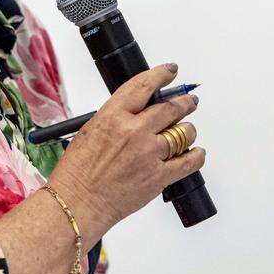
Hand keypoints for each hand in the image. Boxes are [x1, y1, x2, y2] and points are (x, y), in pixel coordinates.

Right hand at [47, 63, 205, 245]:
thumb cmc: (77, 172)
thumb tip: (139, 113)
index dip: (161, 75)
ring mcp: (148, 154)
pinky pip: (189, 161)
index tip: (170, 71)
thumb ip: (116, 120)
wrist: (77, 203)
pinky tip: (196, 152)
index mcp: (112, 116)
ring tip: (187, 130)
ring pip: (183, 132)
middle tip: (189, 100)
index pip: (143, 86)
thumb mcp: (90, 132)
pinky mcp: (159, 176)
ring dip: (188, 129)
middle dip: (184, 101)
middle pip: (170, 108)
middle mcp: (133, 131)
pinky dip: (196, 155)